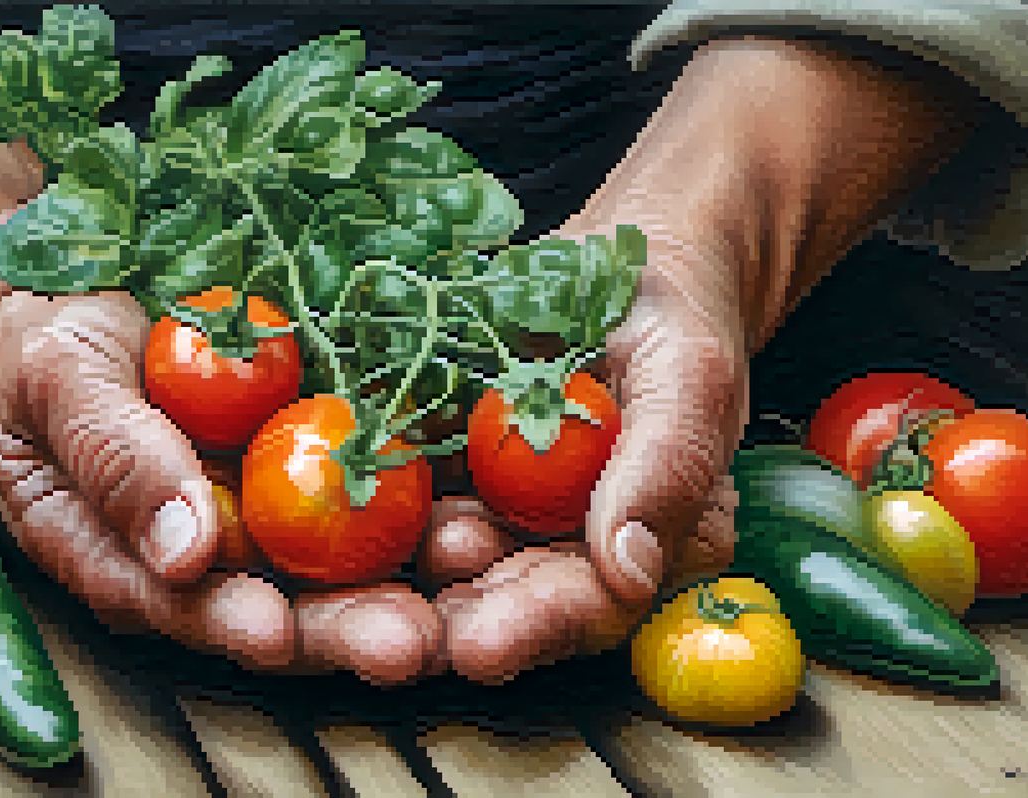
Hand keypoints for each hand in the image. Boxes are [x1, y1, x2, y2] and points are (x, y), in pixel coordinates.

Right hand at [0, 267, 445, 682]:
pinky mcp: (318, 450)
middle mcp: (205, 543)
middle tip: (410, 640)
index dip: (232, 623)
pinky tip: (476, 492)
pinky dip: (427, 484)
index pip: (177, 605)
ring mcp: (267, 500)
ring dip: (410, 568)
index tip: (278, 632)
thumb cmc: (42, 334)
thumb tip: (185, 552)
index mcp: (119, 551)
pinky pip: (375, 472)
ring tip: (466, 564)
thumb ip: (114, 459)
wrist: (80, 273)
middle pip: (281, 600)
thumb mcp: (56, 381)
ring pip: (343, 552)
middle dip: (347, 625)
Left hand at [418, 35, 980, 683]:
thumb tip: (630, 570)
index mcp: (645, 544)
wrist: (624, 263)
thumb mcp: (689, 379)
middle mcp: (568, 543)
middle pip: (502, 595)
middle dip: (443, 619)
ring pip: (442, 554)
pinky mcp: (451, 464)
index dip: (531, 629)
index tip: (476, 650)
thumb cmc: (676, 316)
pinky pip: (402, 487)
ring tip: (359, 570)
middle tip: (389, 641)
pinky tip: (338, 499)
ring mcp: (503, 506)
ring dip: (398, 569)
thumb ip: (666, 470)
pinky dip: (369, 499)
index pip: (588, 605)